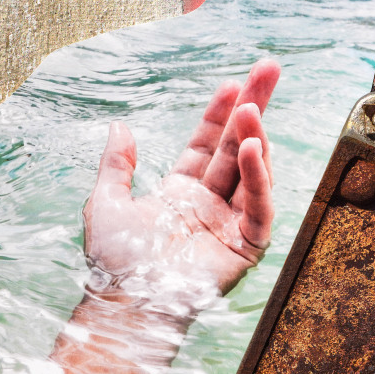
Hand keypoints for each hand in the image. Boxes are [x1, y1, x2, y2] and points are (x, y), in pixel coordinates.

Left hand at [83, 59, 280, 305]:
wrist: (124, 303)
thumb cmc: (113, 263)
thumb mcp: (106, 202)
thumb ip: (116, 164)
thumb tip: (119, 126)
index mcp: (180, 194)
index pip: (208, 145)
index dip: (219, 113)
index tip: (231, 84)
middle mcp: (209, 205)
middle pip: (237, 147)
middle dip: (253, 107)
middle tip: (268, 70)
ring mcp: (229, 225)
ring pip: (253, 173)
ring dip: (254, 138)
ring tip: (252, 109)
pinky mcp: (244, 247)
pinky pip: (260, 208)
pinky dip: (260, 179)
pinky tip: (252, 149)